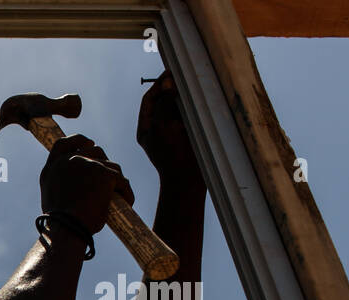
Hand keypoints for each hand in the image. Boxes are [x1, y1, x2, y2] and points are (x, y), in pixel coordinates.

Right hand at [39, 133, 134, 235]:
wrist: (66, 229)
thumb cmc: (61, 223)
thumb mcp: (54, 198)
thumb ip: (64, 185)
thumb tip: (80, 187)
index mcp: (52, 168)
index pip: (64, 144)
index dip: (79, 140)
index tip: (90, 142)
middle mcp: (68, 161)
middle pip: (95, 150)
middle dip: (105, 161)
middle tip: (110, 175)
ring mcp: (88, 165)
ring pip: (112, 166)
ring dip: (116, 180)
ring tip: (117, 197)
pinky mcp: (105, 174)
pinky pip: (122, 181)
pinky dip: (126, 193)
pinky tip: (126, 202)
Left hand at [137, 70, 204, 189]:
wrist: (188, 179)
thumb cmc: (171, 155)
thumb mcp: (164, 127)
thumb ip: (164, 103)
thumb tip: (167, 81)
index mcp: (146, 128)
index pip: (149, 100)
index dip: (159, 84)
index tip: (170, 71)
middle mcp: (159, 128)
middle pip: (164, 100)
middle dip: (172, 87)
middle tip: (184, 73)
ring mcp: (174, 131)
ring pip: (177, 106)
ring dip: (184, 94)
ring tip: (193, 82)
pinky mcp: (188, 133)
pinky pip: (189, 114)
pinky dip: (193, 104)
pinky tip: (201, 96)